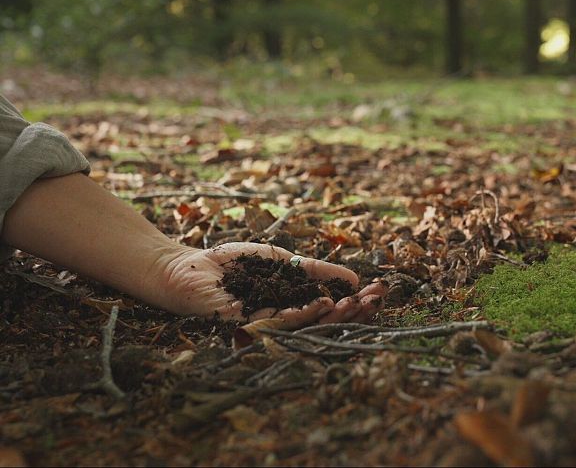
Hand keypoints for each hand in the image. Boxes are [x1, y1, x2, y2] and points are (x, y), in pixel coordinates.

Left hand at [144, 242, 385, 327]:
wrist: (186, 267)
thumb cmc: (228, 263)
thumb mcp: (280, 261)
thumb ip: (313, 270)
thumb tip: (351, 277)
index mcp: (291, 306)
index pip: (329, 308)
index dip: (354, 303)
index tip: (377, 293)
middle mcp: (280, 319)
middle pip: (322, 323)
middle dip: (350, 313)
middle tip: (371, 303)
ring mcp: (265, 326)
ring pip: (305, 327)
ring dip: (331, 316)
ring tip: (349, 304)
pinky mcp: (246, 328)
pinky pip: (278, 323)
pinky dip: (301, 314)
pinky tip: (321, 304)